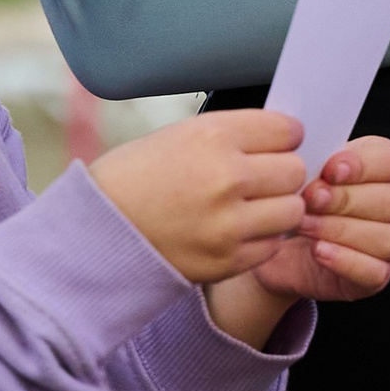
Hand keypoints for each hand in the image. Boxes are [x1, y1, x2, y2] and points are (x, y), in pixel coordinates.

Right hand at [89, 109, 312, 282]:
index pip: (286, 130)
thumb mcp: (178, 135)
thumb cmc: (133, 178)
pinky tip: (238, 230)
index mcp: (213, 137)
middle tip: (264, 177)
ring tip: (253, 206)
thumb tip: (280, 138)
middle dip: (283, 172)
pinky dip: (262, 238)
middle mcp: (226, 178)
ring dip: (278, 207)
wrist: (95, 231)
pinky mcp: (228, 260)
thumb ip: (231, 135)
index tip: (278, 142)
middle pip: (294, 170)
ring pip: (292, 210)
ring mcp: (229, 224)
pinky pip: (272, 245)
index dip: (284, 136)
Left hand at [244, 134, 389, 309]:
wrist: (282, 248)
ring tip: (305, 225)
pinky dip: (344, 260)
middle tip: (309, 200)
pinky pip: (373, 271)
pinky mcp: (378, 276)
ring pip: (385, 238)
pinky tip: (318, 250)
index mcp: (383, 169)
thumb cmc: (301, 203)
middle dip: (344, 200)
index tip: (329, 170)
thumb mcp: (307, 175)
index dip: (361, 165)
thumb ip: (316, 165)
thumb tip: (315, 168)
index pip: (389, 160)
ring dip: (338, 230)